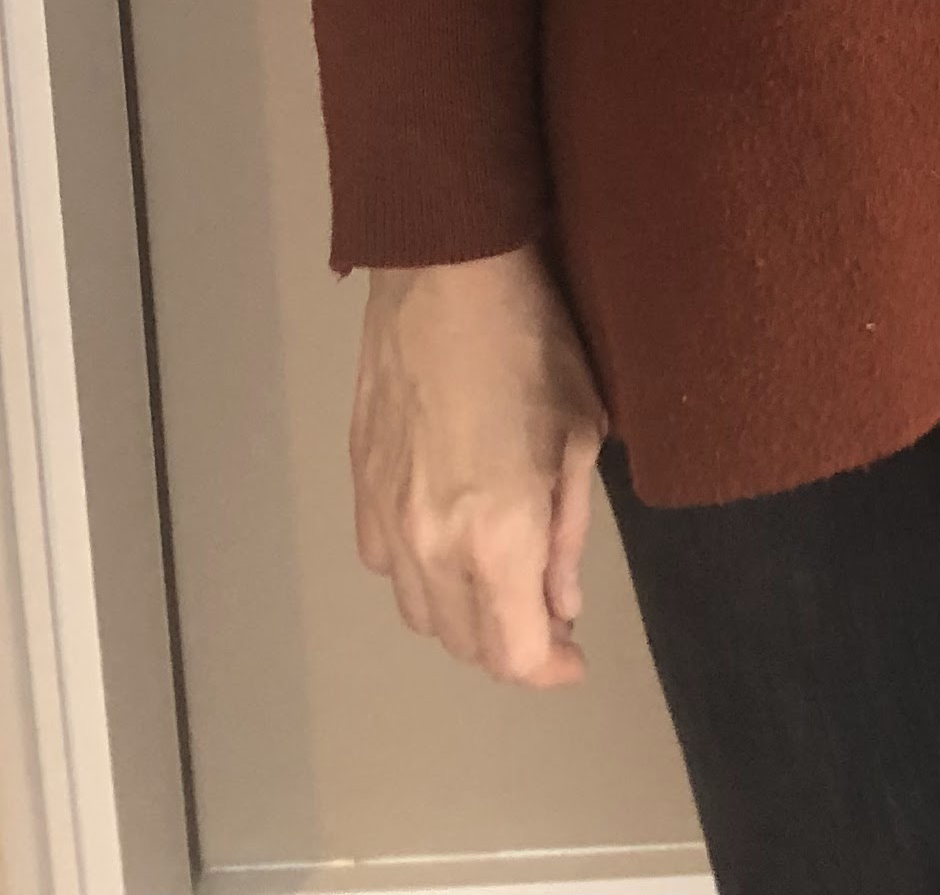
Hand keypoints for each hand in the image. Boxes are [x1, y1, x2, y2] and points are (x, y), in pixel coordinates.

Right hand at [348, 245, 608, 685]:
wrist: (443, 272)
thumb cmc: (533, 341)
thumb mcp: (580, 434)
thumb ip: (567, 533)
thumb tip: (561, 602)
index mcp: (497, 537)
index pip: (515, 652)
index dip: (550, 668)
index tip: (575, 654)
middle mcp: (431, 546)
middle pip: (464, 643)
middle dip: (511, 644)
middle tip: (547, 614)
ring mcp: (386, 520)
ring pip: (419, 613)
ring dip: (463, 617)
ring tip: (501, 583)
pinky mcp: (359, 488)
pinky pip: (385, 565)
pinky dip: (420, 575)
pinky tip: (447, 541)